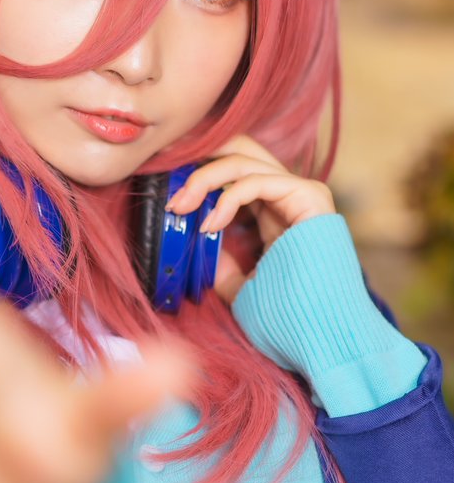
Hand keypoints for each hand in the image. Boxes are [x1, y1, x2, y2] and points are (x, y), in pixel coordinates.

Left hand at [165, 134, 336, 304]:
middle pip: (238, 149)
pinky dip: (226, 199)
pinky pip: (257, 182)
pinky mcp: (309, 196)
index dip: (197, 169)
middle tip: (165, 168)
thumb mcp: (241, 287)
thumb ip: (223, 265)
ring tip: (179, 206)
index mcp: (273, 210)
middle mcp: (287, 195)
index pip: (233, 169)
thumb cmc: (286, 316)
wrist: (318, 333)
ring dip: (203, 179)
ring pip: (242, 161)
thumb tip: (200, 244)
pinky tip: (210, 225)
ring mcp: (301, 193)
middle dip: (198, 154)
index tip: (163, 181)